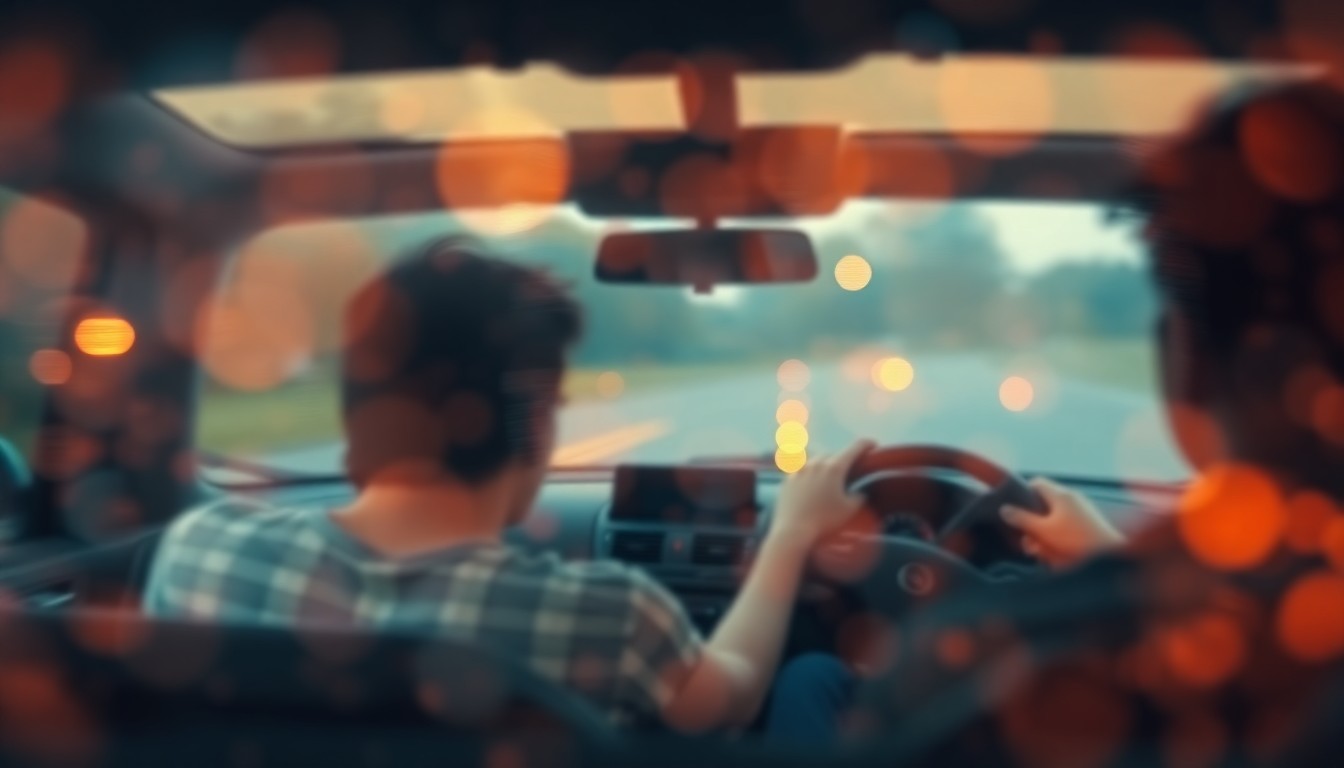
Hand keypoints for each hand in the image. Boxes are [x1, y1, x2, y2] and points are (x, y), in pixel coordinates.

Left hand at [770, 440, 874, 546]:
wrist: (794, 529)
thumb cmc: (825, 520)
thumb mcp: (850, 510)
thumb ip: (859, 497)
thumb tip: (860, 493)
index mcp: (835, 467)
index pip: (855, 448)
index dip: (866, 444)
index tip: (873, 444)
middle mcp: (816, 463)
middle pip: (833, 455)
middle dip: (842, 460)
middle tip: (848, 472)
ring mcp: (800, 469)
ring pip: (816, 460)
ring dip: (824, 466)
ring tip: (827, 479)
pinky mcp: (788, 478)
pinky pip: (801, 470)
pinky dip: (809, 474)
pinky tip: (810, 485)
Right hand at [1000, 477, 1125, 569]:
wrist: (1111, 557)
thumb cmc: (1077, 540)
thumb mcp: (1042, 530)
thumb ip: (1021, 519)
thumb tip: (1004, 509)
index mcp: (1061, 495)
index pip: (1036, 483)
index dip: (1022, 494)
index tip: (1015, 509)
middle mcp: (1072, 499)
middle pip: (1044, 506)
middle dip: (1033, 525)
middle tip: (1030, 541)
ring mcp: (1083, 512)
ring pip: (1054, 521)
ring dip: (1045, 537)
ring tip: (1045, 552)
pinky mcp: (1089, 527)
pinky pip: (1067, 531)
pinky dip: (1059, 541)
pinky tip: (1059, 557)